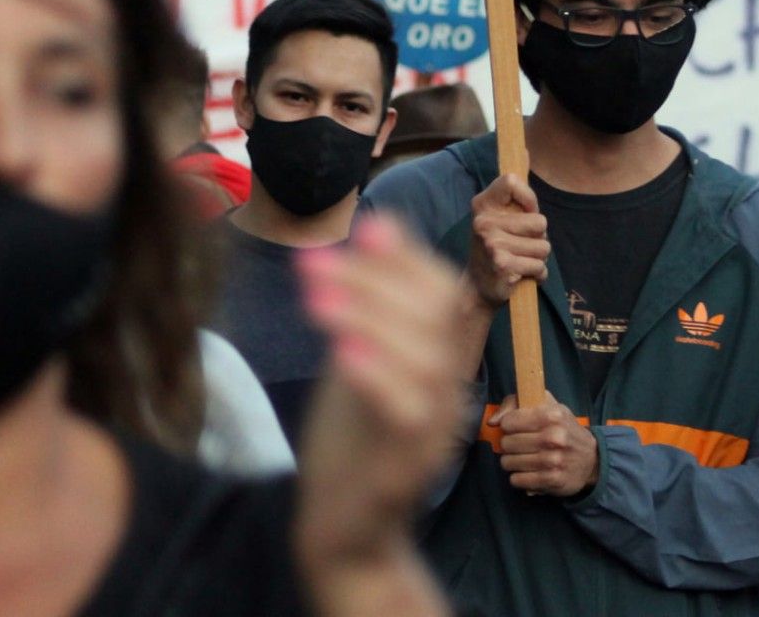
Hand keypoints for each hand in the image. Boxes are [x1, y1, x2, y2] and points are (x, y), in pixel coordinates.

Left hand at [294, 215, 462, 583]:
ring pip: (427, 359)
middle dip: (373, 280)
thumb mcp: (359, 358)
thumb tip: (375, 226)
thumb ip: (370, 305)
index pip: (441, 290)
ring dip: (369, 319)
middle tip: (311, 266)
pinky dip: (378, 377)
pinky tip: (341, 355)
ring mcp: (434, 429)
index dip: (403, 256)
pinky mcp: (407, 466)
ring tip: (314, 302)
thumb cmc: (351, 440)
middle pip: (437, 316)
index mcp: (438, 359)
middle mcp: (447, 389)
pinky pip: (409, 414)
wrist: (343, 531)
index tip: (358, 232)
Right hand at [465, 174, 549, 310]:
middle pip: (540, 221)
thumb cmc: (495, 247)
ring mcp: (491, 243)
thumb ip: (515, 190)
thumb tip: (524, 150)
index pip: (512, 181)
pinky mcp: (502, 265)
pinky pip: (539, 266)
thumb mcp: (499, 216)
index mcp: (482, 204)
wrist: (477, 288)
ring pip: (544, 246)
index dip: (529, 199)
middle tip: (519, 245)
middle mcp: (483, 221)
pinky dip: (536, 274)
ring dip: (538, 258)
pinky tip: (520, 275)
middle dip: (538, 237)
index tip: (526, 212)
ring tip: (519, 261)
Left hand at [494, 394, 597, 497]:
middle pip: (506, 443)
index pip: (509, 422)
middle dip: (509, 445)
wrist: (592, 459)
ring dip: (512, 461)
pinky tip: (528, 471)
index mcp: (551, 415)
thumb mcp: (547, 406)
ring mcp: (553, 461)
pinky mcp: (552, 480)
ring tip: (523, 458)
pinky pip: (517, 480)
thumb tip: (493, 421)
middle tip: (520, 445)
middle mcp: (553, 437)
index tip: (516, 428)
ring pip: (508, 463)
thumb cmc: (563, 429)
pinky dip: (519, 477)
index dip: (508, 425)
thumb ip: (515, 403)